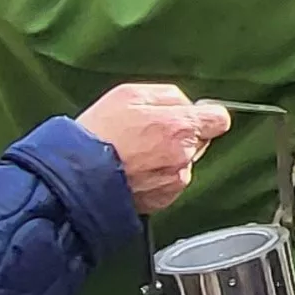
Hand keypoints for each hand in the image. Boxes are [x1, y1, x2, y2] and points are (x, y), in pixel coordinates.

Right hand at [74, 84, 230, 214]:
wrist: (76, 176)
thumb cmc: (99, 132)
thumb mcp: (130, 94)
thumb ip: (168, 95)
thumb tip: (187, 103)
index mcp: (181, 126)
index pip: (219, 119)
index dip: (206, 116)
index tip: (193, 116)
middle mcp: (184, 156)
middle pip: (201, 141)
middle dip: (183, 136)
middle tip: (149, 134)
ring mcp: (175, 180)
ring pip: (184, 163)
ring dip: (168, 158)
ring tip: (136, 154)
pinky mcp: (163, 200)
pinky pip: (170, 183)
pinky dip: (157, 177)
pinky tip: (134, 171)